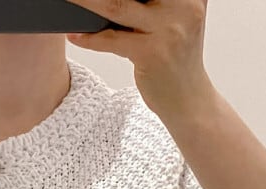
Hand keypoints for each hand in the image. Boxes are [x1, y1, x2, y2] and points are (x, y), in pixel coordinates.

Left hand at [64, 0, 214, 121]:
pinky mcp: (152, 54)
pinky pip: (112, 41)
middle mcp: (183, 6)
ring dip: (86, 2)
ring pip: (116, 6)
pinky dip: (90, 39)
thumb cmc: (176, 59)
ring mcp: (168, 30)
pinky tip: (75, 35)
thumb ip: (160, 0)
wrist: (189, 101)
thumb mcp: (179, 19)